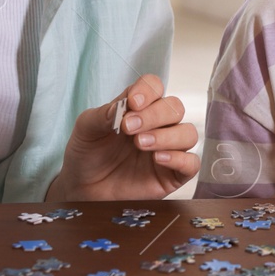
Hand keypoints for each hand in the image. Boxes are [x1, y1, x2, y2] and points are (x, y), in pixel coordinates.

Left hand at [50, 74, 199, 201]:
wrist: (83, 188)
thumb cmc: (87, 154)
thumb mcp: (86, 129)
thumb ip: (103, 114)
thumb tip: (122, 106)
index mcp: (139, 108)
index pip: (155, 87)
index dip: (148, 90)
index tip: (132, 102)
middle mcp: (158, 125)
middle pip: (174, 107)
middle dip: (154, 115)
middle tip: (128, 127)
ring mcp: (168, 149)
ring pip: (188, 133)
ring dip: (167, 136)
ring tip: (141, 144)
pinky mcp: (172, 175)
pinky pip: (191, 163)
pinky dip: (180, 159)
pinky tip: (158, 159)